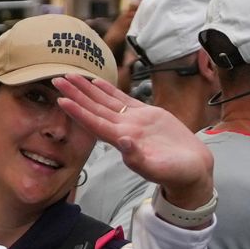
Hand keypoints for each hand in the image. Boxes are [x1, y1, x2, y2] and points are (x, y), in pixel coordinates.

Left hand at [52, 74, 212, 207]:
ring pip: (105, 101)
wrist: (192, 169)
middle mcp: (123, 129)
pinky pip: (123, 99)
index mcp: (122, 141)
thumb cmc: (176, 173)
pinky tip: (98, 81)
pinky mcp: (147, 115)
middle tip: (57, 79)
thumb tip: (123, 143)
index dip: (78, 112)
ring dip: (87, 89)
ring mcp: (133, 121)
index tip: (62, 99)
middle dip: (75, 94)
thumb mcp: (158, 168)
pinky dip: (109, 90)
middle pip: (93, 108)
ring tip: (70, 75)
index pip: (94, 123)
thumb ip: (139, 158)